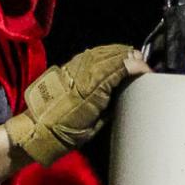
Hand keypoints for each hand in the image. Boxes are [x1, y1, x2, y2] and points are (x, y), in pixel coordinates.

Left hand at [5, 43, 145, 166]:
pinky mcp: (68, 66)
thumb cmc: (65, 134)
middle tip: (142, 68)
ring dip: (119, 54)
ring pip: (103, 51)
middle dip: (132, 58)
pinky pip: (92, 53)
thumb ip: (110, 105)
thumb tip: (125, 90)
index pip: (120, 66)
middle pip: (114, 54)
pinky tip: (112, 60)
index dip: (137, 67)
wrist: (36, 129)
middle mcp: (83, 73)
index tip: (148, 73)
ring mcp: (74, 67)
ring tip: (131, 62)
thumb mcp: (94, 126)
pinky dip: (106, 54)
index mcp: (91, 89)